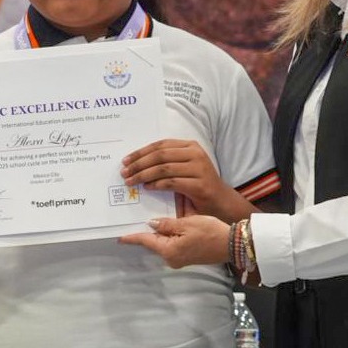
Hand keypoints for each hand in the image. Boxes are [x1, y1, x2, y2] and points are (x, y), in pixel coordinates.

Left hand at [119, 214, 230, 267]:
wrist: (232, 245)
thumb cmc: (211, 232)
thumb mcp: (188, 223)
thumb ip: (167, 224)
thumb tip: (151, 223)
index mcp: (169, 250)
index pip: (145, 241)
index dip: (131, 237)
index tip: (119, 236)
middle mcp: (171, 258)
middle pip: (153, 242)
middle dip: (145, 231)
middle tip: (134, 219)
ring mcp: (179, 259)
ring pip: (162, 242)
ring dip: (158, 231)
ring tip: (150, 218)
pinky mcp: (186, 256)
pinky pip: (172, 244)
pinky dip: (169, 234)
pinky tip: (168, 224)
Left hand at [121, 139, 249, 221]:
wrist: (222, 202)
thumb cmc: (199, 185)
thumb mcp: (183, 168)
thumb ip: (166, 162)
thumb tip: (138, 163)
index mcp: (190, 146)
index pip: (160, 145)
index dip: (141, 152)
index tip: (126, 160)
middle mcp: (196, 154)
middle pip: (160, 155)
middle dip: (139, 164)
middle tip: (124, 172)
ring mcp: (199, 169)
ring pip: (164, 168)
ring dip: (144, 175)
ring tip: (131, 181)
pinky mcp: (200, 185)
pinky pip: (172, 182)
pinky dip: (156, 184)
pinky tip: (146, 188)